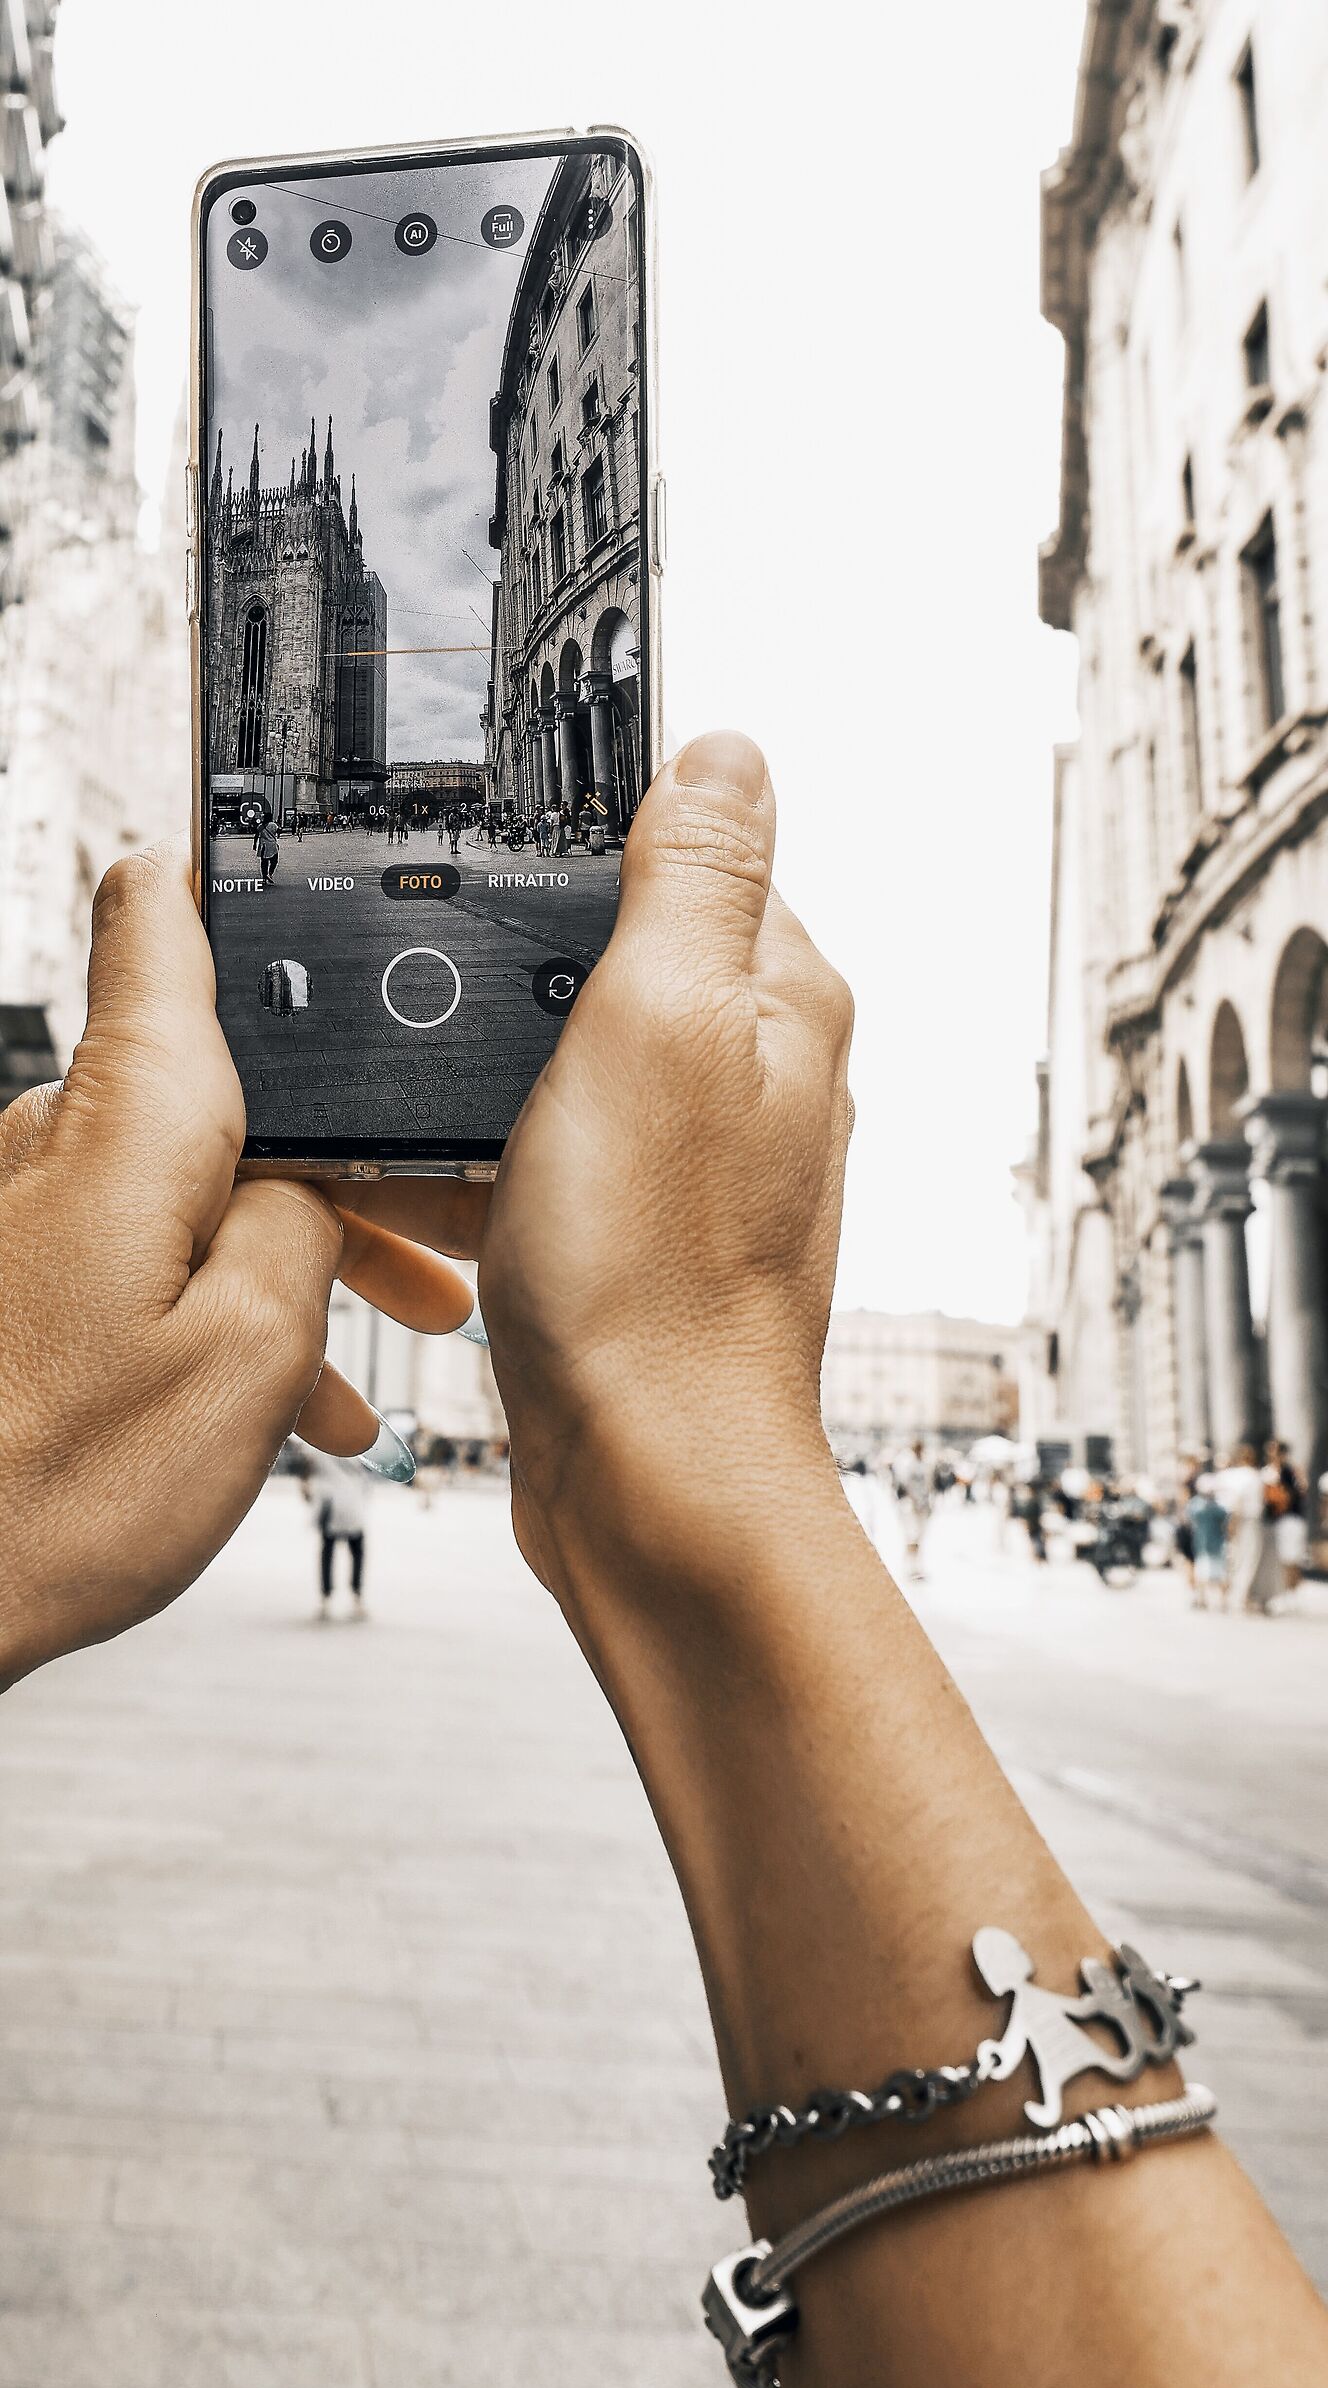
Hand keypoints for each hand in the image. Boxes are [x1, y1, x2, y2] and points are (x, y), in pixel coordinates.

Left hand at [0, 845, 471, 1685]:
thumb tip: (321, 1187)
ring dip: (287, 1256)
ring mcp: (28, 1206)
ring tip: (361, 1364)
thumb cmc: (46, 1488)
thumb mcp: (249, 1351)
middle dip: (337, 1163)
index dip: (231, 864)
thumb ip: (308, 1229)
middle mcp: (62, 1138)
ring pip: (191, 1183)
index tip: (289, 845)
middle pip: (224, 1085)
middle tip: (431, 1254)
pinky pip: (136, 1251)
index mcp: (130, 1118)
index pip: (160, 913)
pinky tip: (272, 1402)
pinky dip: (213, 1303)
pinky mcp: (10, 1271)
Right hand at [327, 731, 854, 1604]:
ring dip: (477, 1078)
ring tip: (420, 1107)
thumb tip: (727, 747)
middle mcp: (751, 1078)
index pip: (696, 857)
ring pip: (556, 1068)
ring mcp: (688, 1164)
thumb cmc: (660, 1276)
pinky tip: (415, 1190)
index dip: (588, 842)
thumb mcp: (663, 1021)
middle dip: (514, 971)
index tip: (498, 850)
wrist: (643, 1481)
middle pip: (609, 961)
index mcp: (784, 1004)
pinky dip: (468, 1166)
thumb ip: (693, 875)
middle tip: (437, 988)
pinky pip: (532, 1164)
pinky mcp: (625, 1238)